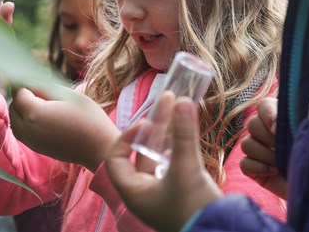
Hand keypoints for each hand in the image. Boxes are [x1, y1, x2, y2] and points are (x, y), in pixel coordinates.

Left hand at [9, 87, 119, 171]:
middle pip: (14, 106)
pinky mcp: (36, 148)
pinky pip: (21, 132)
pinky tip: (44, 118)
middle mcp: (27, 129)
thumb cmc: (89, 118)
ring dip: (23, 110)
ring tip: (45, 105)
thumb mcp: (70, 95)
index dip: (29, 84)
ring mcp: (30, 141)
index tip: (41, 82)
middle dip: (24, 97)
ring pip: (15, 120)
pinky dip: (26, 122)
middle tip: (45, 93)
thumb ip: (46, 87)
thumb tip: (29, 83)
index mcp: (34, 113)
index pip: (19, 92)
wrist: (100, 148)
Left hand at [106, 94, 222, 231]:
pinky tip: (187, 130)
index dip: (127, 137)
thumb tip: (181, 100)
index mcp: (133, 191)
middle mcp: (145, 190)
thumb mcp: (186, 169)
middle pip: (143, 151)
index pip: (116, 159)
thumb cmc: (193, 208)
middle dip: (156, 126)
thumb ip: (184, 134)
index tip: (145, 122)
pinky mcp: (181, 190)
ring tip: (179, 107)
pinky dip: (179, 145)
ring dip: (169, 133)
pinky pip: (175, 162)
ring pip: (161, 155)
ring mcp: (164, 191)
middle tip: (169, 99)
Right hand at [239, 97, 286, 198]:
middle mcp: (265, 130)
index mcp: (279, 116)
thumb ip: (293, 124)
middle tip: (284, 147)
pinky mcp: (253, 169)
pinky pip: (244, 164)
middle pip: (252, 124)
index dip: (269, 115)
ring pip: (246, 144)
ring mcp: (257, 150)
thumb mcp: (308, 135)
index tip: (279, 129)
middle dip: (268, 138)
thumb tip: (275, 126)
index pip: (263, 105)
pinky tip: (274, 171)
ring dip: (265, 154)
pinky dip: (258, 168)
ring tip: (281, 162)